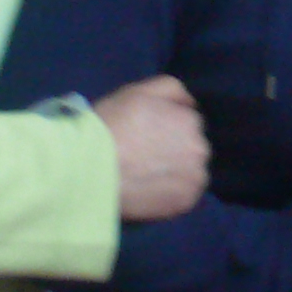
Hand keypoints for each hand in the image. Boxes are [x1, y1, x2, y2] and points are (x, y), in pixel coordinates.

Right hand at [96, 76, 210, 221]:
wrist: (90, 168)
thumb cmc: (111, 125)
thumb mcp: (138, 91)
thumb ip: (171, 89)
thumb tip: (190, 103)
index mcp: (191, 121)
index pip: (187, 122)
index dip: (166, 127)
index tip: (146, 134)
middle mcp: (200, 149)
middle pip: (191, 148)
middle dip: (175, 149)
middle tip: (145, 156)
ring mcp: (195, 178)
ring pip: (190, 172)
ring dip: (176, 172)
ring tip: (147, 175)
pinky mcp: (185, 202)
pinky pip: (184, 195)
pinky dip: (171, 193)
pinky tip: (150, 189)